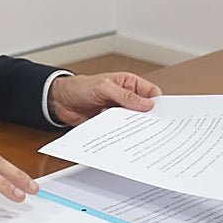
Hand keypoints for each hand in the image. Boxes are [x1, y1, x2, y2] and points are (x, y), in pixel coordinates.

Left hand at [47, 71, 162, 126]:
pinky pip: (121, 130)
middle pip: (145, 109)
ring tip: (141, 136)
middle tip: (155, 130)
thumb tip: (147, 104)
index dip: (159, 103)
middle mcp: (126, 98)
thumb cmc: (80, 87)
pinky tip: (125, 139)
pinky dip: (123, 134)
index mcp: (128, 83)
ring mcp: (118, 111)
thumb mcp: (104, 88)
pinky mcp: (110, 123)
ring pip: (134, 122)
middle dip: (149, 118)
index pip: (151, 93)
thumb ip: (125, 96)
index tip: (163, 115)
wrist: (59, 101)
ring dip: (135, 128)